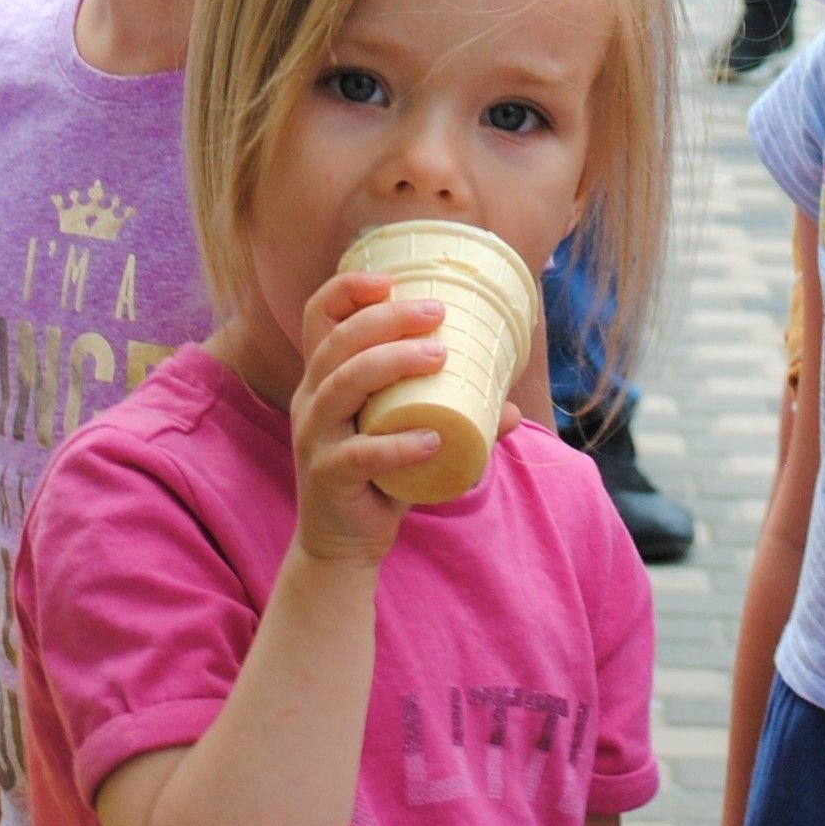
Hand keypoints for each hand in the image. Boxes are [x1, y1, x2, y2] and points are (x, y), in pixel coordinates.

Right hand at [286, 271, 452, 570]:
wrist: (343, 546)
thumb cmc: (378, 479)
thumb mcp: (409, 438)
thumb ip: (451, 418)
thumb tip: (513, 410)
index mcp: (323, 379)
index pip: (318, 317)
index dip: (346, 289)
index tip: (389, 279)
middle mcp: (311, 400)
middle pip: (337, 343)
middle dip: (386, 319)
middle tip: (437, 313)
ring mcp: (314, 438)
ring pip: (341, 386)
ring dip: (391, 363)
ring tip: (440, 356)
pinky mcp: (327, 477)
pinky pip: (359, 455)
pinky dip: (398, 445)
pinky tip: (433, 438)